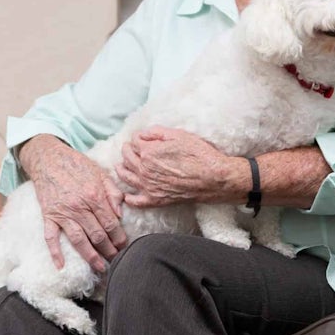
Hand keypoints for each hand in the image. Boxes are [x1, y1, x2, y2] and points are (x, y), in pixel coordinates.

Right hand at [20, 135, 126, 271]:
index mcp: (94, 196)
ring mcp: (62, 213)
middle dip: (109, 251)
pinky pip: (51, 237)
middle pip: (98, 235)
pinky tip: (61, 266)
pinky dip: (55, 252)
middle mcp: (79, 207)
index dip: (120, 238)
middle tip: (117, 260)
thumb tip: (121, 213)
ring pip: (79, 240)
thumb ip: (113, 192)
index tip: (125, 246)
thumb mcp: (100, 173)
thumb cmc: (76, 165)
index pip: (111, 223)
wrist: (48, 158)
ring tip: (100, 268)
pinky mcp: (48, 216)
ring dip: (91, 257)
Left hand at [117, 126, 237, 207]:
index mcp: (148, 152)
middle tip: (129, 148)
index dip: (137, 138)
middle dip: (127, 151)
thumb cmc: (199, 155)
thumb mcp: (179, 135)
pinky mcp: (156, 200)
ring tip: (121, 166)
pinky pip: (136, 201)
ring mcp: (149, 186)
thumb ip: (157, 132)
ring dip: (121, 170)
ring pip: (126, 177)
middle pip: (127, 158)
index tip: (140, 138)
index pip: (134, 142)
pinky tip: (126, 196)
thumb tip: (142, 134)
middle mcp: (144, 169)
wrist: (214, 178)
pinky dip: (129, 199)